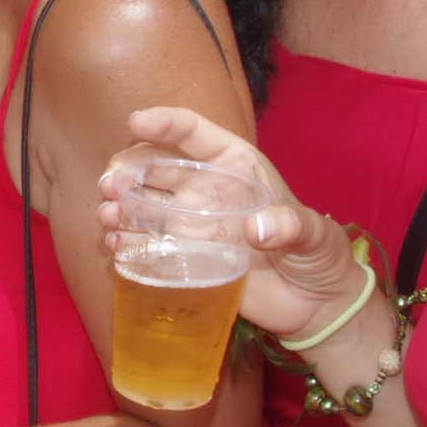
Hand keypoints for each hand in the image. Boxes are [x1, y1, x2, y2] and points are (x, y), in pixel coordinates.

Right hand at [104, 106, 366, 341]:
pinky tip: (116, 246)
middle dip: (128, 169)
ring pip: (144, 205)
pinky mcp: (185, 259)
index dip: (164, 124)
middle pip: (156, 168)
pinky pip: (147, 246)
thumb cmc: (318, 256)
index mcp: (236, 167)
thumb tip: (257, 230)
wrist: (315, 304)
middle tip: (110, 183)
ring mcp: (192, 224)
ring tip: (108, 216)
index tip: (135, 122)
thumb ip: (291, 227)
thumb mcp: (315, 236)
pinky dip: (127, 243)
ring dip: (120, 206)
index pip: (194, 134)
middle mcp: (206, 189)